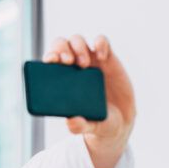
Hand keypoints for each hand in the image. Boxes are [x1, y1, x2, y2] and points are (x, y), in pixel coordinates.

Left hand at [43, 35, 135, 167]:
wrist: (120, 120)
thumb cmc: (97, 122)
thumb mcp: (89, 127)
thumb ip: (79, 126)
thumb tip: (70, 121)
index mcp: (60, 81)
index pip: (49, 61)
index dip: (48, 57)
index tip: (51, 61)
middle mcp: (72, 68)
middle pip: (60, 45)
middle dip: (61, 48)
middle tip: (68, 62)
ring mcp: (89, 61)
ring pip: (77, 40)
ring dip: (78, 47)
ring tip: (84, 64)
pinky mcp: (107, 59)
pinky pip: (102, 41)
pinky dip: (101, 43)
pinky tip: (102, 56)